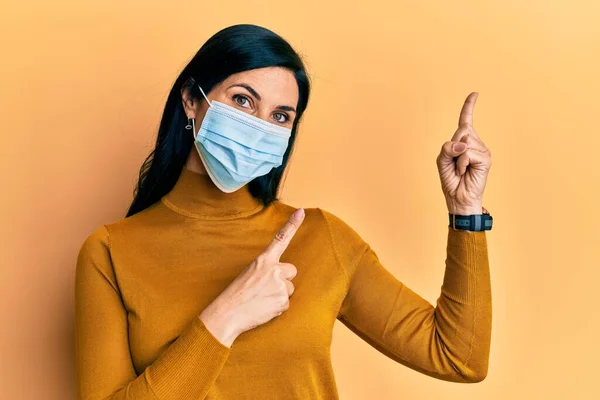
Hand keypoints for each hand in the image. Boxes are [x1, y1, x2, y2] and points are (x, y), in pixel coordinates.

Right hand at [199, 208, 304, 345]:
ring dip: (279, 294)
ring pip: (289, 288)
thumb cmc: (237, 293)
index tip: (301, 212)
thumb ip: (266, 269)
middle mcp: (274, 270)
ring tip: (262, 299)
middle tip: (266, 288)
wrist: (228, 314)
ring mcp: (280, 286)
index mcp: (264, 260)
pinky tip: (264, 308)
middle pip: (291, 271)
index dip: (292, 225)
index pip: (281, 239)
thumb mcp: (249, 273)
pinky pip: (286, 303)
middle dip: (283, 279)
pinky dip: (277, 306)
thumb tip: (281, 275)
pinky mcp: (283, 301)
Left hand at [436, 92, 491, 214]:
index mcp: (464, 142)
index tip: (475, 93)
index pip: (466, 121)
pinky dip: (461, 163)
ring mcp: (482, 150)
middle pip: (461, 131)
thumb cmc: (451, 180)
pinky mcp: (486, 158)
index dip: (469, 106)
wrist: (458, 198)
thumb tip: (462, 144)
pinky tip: (465, 172)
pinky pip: (467, 153)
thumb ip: (447, 148)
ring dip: (456, 158)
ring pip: (464, 142)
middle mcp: (475, 143)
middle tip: (454, 164)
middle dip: (452, 147)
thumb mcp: (442, 161)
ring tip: (460, 169)